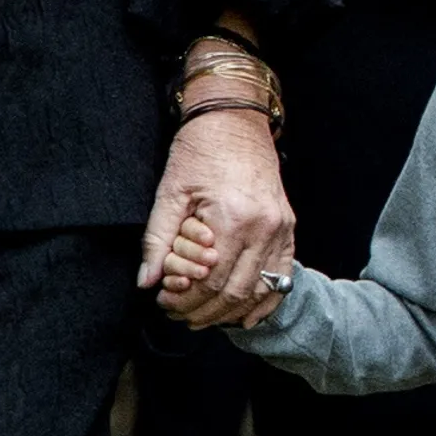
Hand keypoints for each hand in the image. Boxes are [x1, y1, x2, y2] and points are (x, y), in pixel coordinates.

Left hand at [142, 103, 298, 329]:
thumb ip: (158, 241)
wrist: (235, 119)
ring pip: (260, 289)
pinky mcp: (288, 226)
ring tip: (203, 316)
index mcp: (233, 218)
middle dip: (203, 311)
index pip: (208, 280)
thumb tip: (147, 282)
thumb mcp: (170, 193)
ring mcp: (281, 228)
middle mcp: (263, 227)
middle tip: (179, 314)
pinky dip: (265, 300)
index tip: (164, 302)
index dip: (183, 299)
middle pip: (235, 291)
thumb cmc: (199, 150)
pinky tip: (244, 315)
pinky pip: (282, 275)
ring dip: (230, 311)